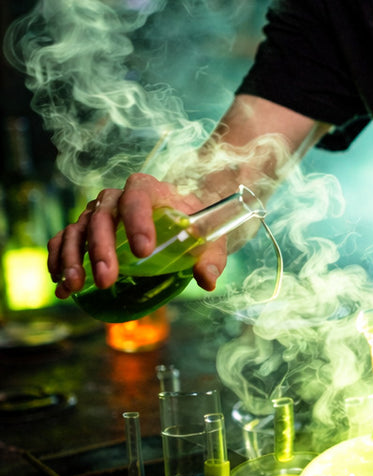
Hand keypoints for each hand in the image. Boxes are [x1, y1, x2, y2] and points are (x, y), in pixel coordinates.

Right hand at [49, 173, 223, 297]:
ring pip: (78, 228)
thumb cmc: (192, 225)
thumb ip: (211, 257)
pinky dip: (58, 260)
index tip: (144, 251)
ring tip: (76, 286)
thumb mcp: (208, 238)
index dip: (137, 221)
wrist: (176, 218)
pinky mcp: (83, 229)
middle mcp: (117, 196)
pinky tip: (61, 284)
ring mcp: (97, 212)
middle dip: (101, 248)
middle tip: (107, 279)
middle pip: (103, 216)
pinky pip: (63, 239)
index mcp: (149, 189)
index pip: (138, 197)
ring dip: (73, 257)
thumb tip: (207, 279)